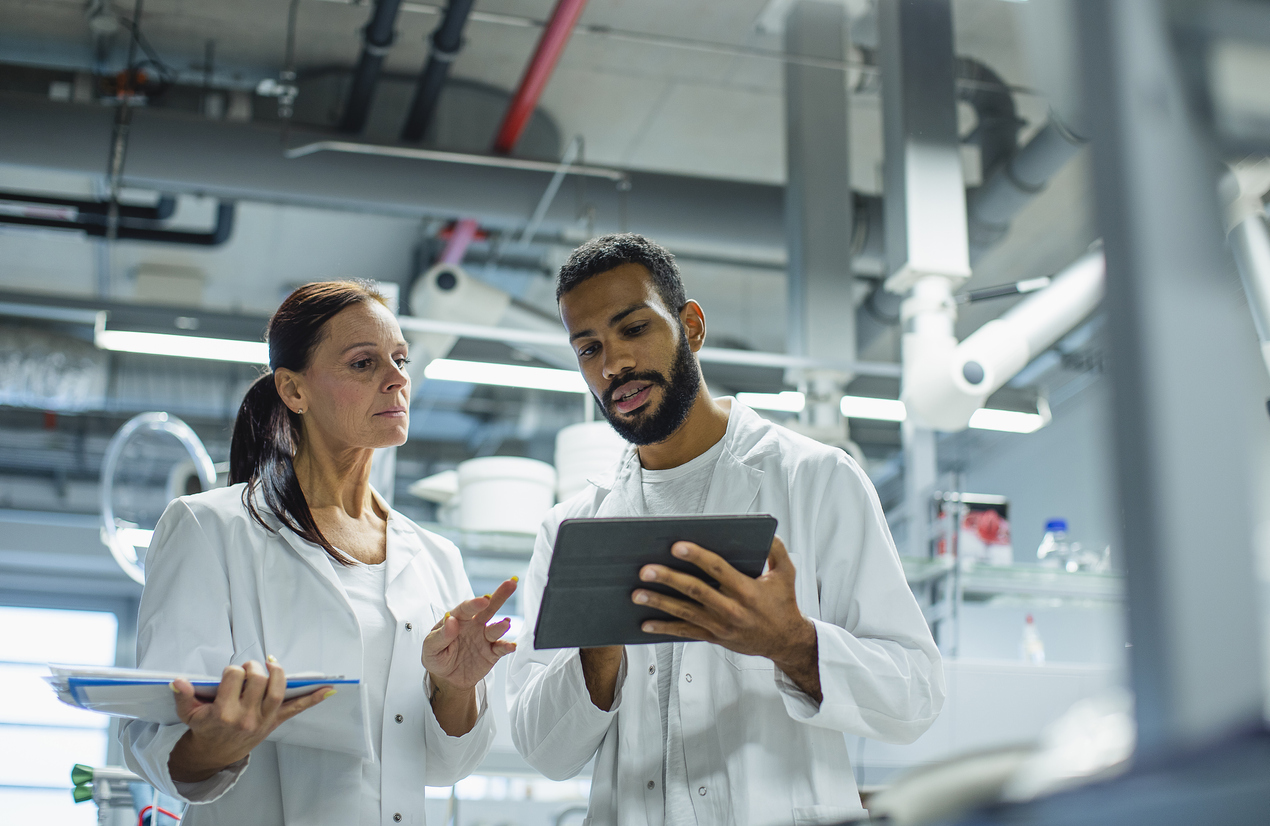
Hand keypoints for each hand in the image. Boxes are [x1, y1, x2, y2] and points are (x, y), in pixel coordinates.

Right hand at [168, 659, 332, 781]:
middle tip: (249, 668)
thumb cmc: (204, 728)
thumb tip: (178, 681)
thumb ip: (184, 696)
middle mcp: (246, 717)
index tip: (229, 674)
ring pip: (278, 690)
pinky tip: (329, 689)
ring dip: (278, 673)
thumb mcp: (189, 714)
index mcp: (223, 713)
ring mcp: (263, 720)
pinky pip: (296, 709)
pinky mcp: (274, 722)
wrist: (215, 753)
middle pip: (258, 680)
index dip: (232, 670)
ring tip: (271, 664)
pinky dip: (313, 698)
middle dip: (254, 668)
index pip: (234, 677)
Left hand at [423, 577, 518, 695]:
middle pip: (488, 608)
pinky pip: (501, 648)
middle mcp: (474, 625)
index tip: (483, 600)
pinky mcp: (491, 653)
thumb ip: (440, 635)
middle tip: (510, 584)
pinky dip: (507, 646)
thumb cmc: (437, 657)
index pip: (466, 608)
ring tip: (505, 623)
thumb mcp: (430, 648)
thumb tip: (450, 621)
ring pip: (495, 628)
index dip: (474, 604)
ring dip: (501, 626)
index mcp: (458, 619)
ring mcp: (484, 638)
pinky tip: (511, 646)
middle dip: (499, 596)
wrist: (447, 678)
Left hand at [632, 537, 821, 702]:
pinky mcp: (714, 637)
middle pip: (695, 591)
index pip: (718, 569)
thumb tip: (765, 532)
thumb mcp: (787, 573)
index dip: (697, 556)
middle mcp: (731, 608)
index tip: (676, 546)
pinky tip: (646, 622)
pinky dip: (664, 628)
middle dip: (668, 579)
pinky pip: (685, 633)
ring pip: (685, 613)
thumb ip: (776, 550)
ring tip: (637, 594)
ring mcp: (721, 625)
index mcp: (747, 590)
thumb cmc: (783, 604)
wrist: (785, 641)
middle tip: (645, 569)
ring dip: (659, 603)